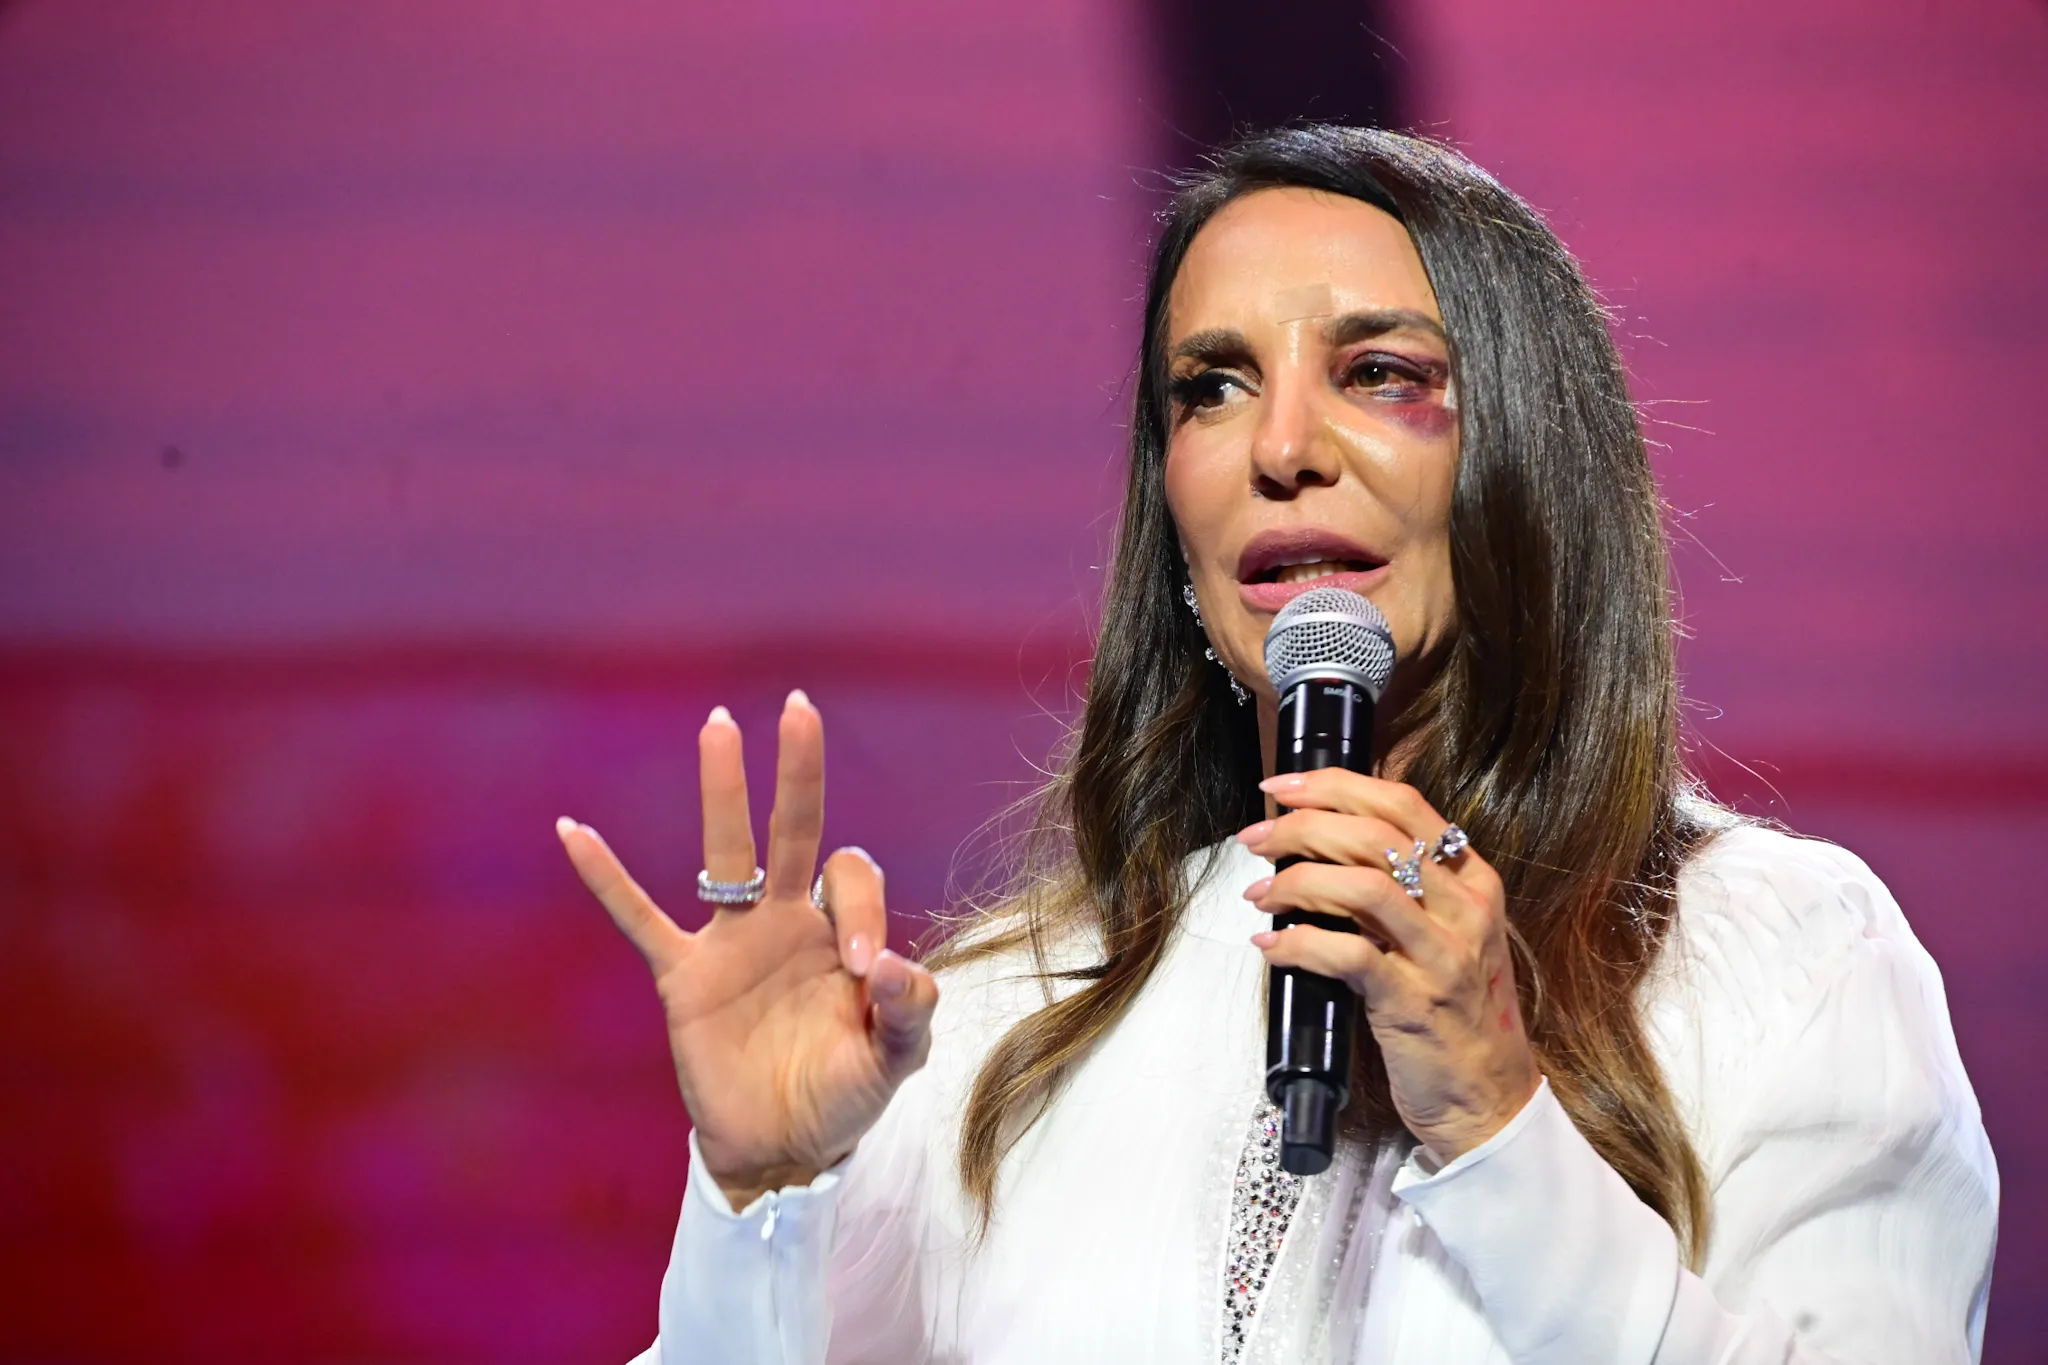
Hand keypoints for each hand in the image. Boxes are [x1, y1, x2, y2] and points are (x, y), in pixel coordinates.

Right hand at [557, 690, 939, 1207]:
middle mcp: (787, 920)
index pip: (851, 879)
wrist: (782, 1149)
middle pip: (794, 828)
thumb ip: (909, 1015)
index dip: (862, 911)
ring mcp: (733, 943)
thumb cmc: (842, 1096)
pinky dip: (607, 879)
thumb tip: (892, 965)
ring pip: (725, 852)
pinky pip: (640, 919)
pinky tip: (574, 830)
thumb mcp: (895, 1063)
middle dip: (799, 772)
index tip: (867, 970)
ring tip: (720, 723)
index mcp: (841, 931)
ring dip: (723, 790)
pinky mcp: (684, 977)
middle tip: (802, 710)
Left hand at [1237, 771, 1539, 1163]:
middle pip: (1375, 836)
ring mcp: (1443, 957)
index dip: (1337, 785)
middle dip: (1302, 826)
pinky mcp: (1413, 1004)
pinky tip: (1270, 946)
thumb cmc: (1456, 1014)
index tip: (1283, 786)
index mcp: (1474, 881)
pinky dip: (1297, 945)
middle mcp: (1466, 910)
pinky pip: (1346, 955)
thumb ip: (1399, 889)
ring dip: (1295, 880)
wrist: (1490, 1101)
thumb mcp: (1444, 935)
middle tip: (1255, 839)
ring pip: (1361, 886)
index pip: (1404, 804)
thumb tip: (1317, 845)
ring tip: (1259, 892)